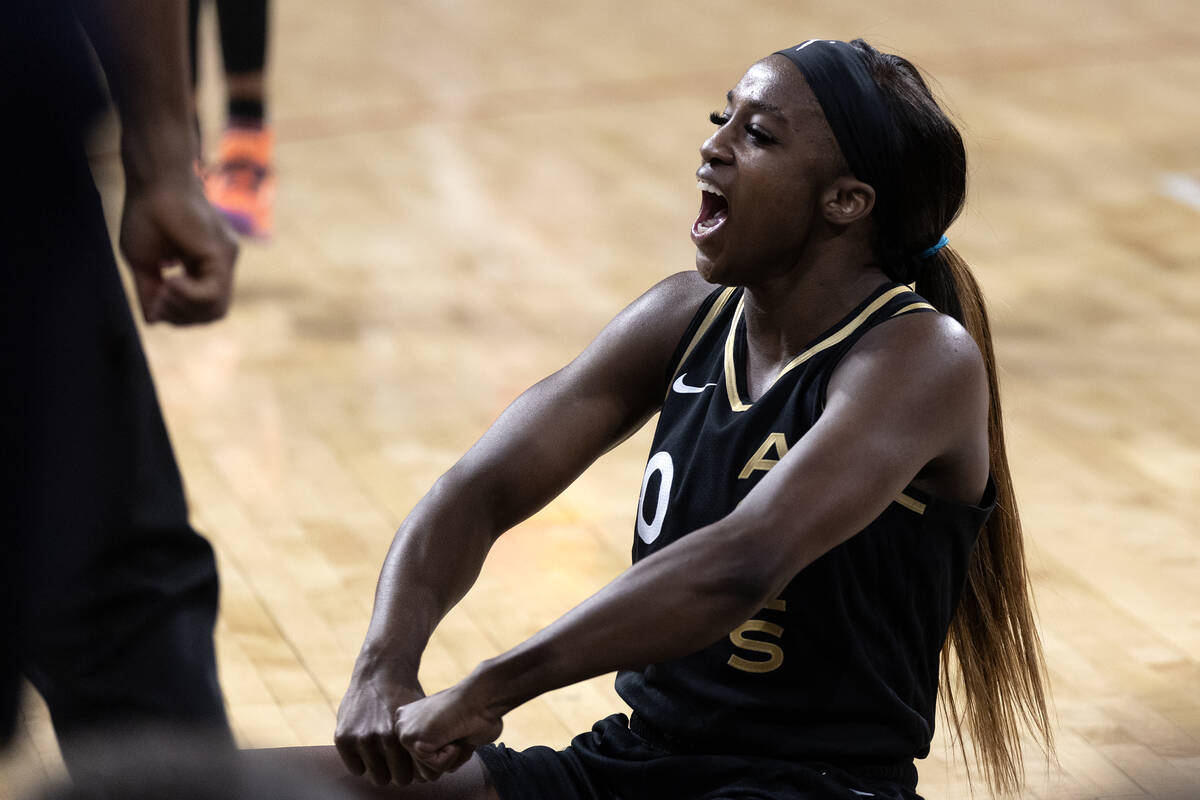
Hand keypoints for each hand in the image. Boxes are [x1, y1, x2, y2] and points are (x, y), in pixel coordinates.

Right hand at [119, 171, 237, 324]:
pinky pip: (212, 292)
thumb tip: (153, 321)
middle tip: (160, 296)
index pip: (202, 309)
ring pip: (216, 309)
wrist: (154, 180)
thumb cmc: (145, 214)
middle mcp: (220, 265)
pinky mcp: (222, 253)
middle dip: (182, 316)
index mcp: (204, 267)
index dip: (177, 314)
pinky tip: (171, 280)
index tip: (155, 299)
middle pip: (212, 314)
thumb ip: (151, 291)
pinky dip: (190, 295)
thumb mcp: (144, 262)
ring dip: (184, 307)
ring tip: (165, 287)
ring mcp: (225, 259)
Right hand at [334, 667, 424, 786]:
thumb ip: (425, 743)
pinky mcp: (343, 738)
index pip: (413, 775)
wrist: (381, 671)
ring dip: (382, 769)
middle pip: (396, 779)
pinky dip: (362, 763)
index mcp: (405, 735)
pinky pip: (356, 769)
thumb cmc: (406, 696)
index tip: (414, 763)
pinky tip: (370, 752)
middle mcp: (382, 738)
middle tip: (400, 762)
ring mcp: (361, 738)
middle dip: (399, 772)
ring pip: (377, 777)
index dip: (415, 770)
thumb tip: (432, 773)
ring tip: (387, 758)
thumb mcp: (421, 716)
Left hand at [394, 679, 503, 782]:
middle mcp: (401, 725)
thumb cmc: (476, 715)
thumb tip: (426, 775)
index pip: (422, 760)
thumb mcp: (449, 734)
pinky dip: (452, 755)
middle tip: (458, 731)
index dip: (447, 752)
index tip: (456, 728)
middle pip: (421, 770)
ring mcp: (403, 731)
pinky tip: (453, 732)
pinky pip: (435, 768)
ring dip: (450, 757)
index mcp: (409, 721)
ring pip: (427, 773)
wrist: (484, 697)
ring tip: (455, 731)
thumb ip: (436, 751)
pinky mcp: (411, 739)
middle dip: (447, 758)